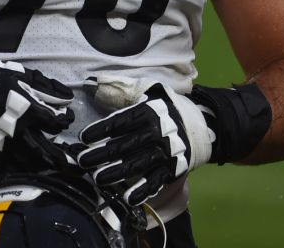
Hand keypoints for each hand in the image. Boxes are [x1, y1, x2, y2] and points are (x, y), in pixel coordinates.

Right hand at [0, 58, 75, 169]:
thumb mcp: (22, 77)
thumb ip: (46, 90)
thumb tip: (66, 99)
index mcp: (28, 110)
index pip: (55, 122)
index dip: (65, 120)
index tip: (68, 118)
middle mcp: (18, 130)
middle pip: (44, 150)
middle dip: (60, 159)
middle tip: (72, 167)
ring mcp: (4, 142)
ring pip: (28, 161)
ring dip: (42, 166)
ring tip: (53, 170)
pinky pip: (8, 165)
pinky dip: (21, 170)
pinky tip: (28, 171)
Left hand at [76, 75, 213, 204]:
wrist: (200, 125)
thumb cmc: (165, 107)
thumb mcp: (147, 90)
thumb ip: (122, 89)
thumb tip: (94, 85)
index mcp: (148, 112)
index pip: (121, 121)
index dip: (101, 130)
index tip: (83, 138)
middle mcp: (157, 132)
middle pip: (125, 145)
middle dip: (102, 154)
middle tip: (83, 161)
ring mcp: (165, 152)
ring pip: (138, 164)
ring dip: (117, 173)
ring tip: (98, 179)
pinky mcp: (173, 168)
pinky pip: (156, 181)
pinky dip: (143, 190)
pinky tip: (128, 198)